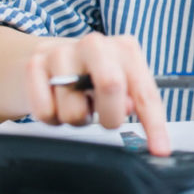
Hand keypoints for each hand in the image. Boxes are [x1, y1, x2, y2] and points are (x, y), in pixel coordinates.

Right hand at [26, 34, 170, 155]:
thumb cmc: (92, 76)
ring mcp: (62, 52)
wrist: (49, 59)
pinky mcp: (34, 65)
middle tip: (104, 118)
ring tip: (77, 104)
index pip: (144, 91)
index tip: (159, 149)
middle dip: (110, 116)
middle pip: (110, 85)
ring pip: (74, 110)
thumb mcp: (120, 82)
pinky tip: (56, 102)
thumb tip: (128, 107)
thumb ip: (132, 97)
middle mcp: (95, 44)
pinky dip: (52, 117)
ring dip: (77, 119)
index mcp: (125, 48)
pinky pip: (45, 112)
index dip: (154, 124)